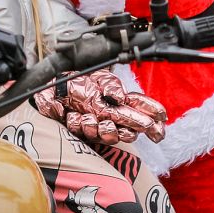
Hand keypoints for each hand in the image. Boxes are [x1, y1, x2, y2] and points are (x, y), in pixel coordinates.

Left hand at [35, 71, 166, 143]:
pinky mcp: (80, 131)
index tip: (161, 121)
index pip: (140, 107)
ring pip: (110, 136)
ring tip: (90, 118)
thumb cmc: (77, 80)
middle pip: (132, 129)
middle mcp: (110, 115)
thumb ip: (110, 84)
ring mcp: (97, 125)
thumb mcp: (96, 76)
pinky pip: (84, 133)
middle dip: (137, 128)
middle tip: (138, 126)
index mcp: (117, 100)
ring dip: (102, 129)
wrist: (51, 86)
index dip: (153, 114)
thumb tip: (120, 97)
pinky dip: (77, 123)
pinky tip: (72, 115)